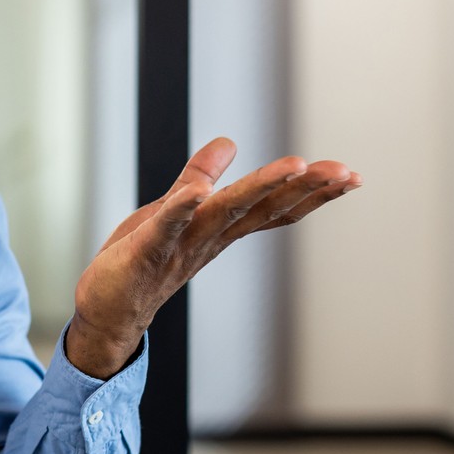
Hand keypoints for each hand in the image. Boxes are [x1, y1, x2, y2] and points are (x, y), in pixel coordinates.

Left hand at [64, 137, 360, 378]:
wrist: (105, 312)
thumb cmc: (140, 262)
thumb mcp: (172, 210)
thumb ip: (199, 177)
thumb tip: (228, 141)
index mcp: (219, 229)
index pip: (272, 208)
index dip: (310, 191)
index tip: (349, 174)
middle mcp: (208, 239)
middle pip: (263, 210)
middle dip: (305, 189)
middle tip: (345, 172)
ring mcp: (179, 247)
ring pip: (226, 213)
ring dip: (259, 188)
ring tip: (295, 165)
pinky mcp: (145, 252)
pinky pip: (166, 228)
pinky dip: (180, 209)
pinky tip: (196, 192)